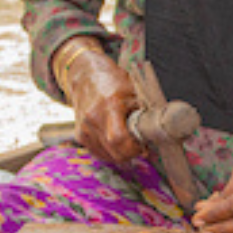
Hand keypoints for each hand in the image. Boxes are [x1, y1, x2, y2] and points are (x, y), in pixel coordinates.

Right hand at [63, 49, 142, 164]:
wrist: (86, 75)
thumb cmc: (114, 81)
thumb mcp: (134, 92)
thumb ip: (143, 115)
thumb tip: (153, 136)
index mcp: (109, 106)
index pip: (118, 139)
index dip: (133, 148)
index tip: (142, 145)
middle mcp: (93, 119)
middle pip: (113, 153)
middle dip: (130, 154)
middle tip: (138, 147)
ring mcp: (84, 128)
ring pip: (106, 156)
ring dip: (119, 155)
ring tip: (127, 142)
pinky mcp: (79, 135)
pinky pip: (98, 152)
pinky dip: (109, 152)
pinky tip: (116, 142)